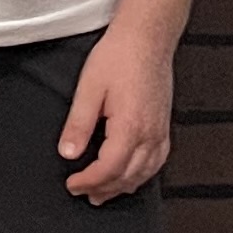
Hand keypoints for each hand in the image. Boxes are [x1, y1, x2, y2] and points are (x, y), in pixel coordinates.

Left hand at [59, 21, 174, 200]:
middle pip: (127, 176)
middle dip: (104, 189)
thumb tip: (67, 153)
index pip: (108, 169)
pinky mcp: (165, 125)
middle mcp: (150, 134)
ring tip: (104, 193)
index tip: (71, 184)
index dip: (88, 181)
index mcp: (130, 127)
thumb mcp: (88, 89)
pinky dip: (143, 174)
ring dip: (124, 186)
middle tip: (83, 194)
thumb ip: (78, 125)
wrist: (146, 39)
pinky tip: (133, 175)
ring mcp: (161, 131)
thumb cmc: (117, 58)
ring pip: (145, 172)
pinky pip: (158, 160)